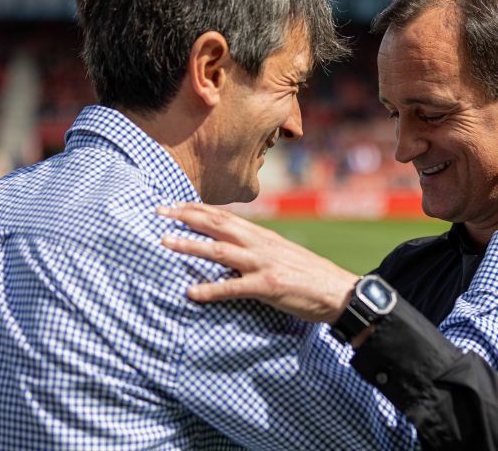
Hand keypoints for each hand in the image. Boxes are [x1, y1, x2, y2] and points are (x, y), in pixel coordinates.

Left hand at [157, 203, 357, 323]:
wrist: (338, 291)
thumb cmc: (309, 276)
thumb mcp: (281, 254)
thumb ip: (257, 250)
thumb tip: (231, 249)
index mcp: (263, 236)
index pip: (225, 216)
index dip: (197, 208)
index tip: (173, 204)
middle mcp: (261, 244)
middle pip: (218, 224)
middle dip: (186, 216)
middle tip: (158, 212)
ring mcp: (264, 264)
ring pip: (220, 250)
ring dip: (190, 246)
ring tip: (164, 243)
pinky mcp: (269, 286)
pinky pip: (234, 287)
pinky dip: (211, 290)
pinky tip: (191, 293)